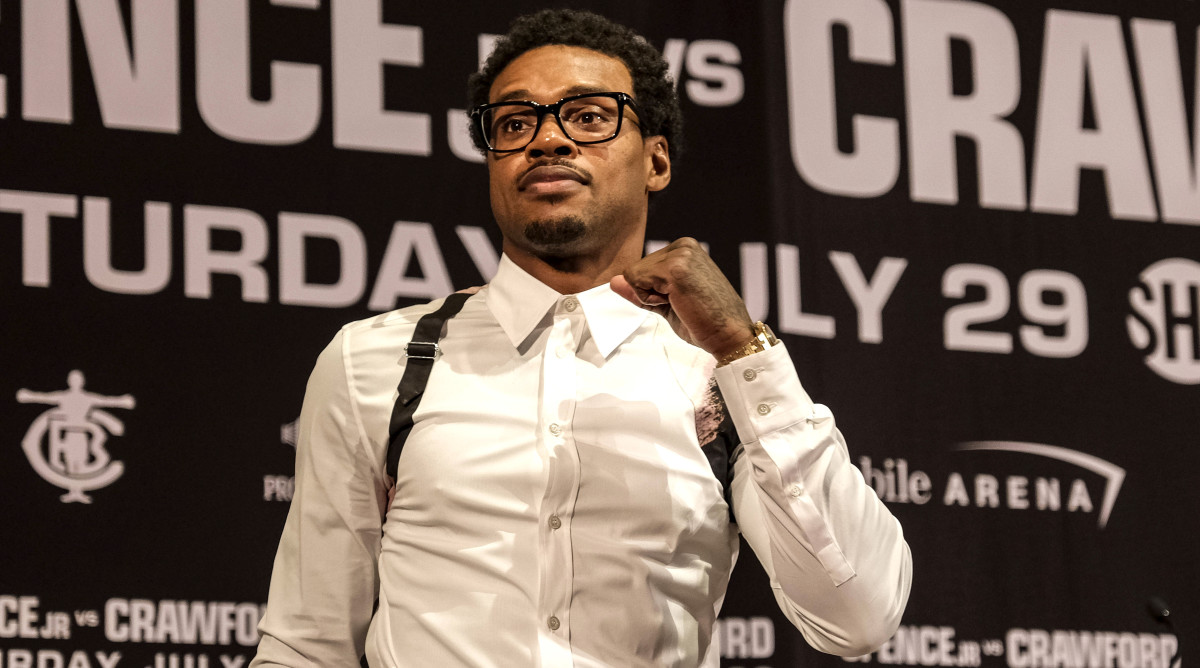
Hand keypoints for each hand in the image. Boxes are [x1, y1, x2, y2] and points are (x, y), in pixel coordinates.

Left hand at [610, 238, 754, 357]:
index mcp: (685, 249)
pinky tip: (678, 303)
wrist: (730, 336)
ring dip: (651, 297)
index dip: (652, 292)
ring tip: (682, 303)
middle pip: (634, 269)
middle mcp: (683, 245)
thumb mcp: (666, 303)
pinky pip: (636, 282)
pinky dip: (650, 299)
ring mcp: (680, 254)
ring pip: (633, 275)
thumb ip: (641, 290)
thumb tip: (614, 281)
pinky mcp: (674, 268)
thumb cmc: (705, 323)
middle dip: (649, 293)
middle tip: (682, 304)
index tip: (681, 301)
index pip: (642, 267)